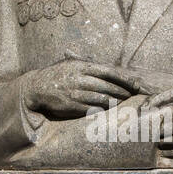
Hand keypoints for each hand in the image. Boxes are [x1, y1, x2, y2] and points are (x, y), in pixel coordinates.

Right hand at [24, 60, 141, 118]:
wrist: (36, 87)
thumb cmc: (57, 74)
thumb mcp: (71, 63)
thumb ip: (89, 65)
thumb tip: (110, 68)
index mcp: (82, 66)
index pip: (109, 72)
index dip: (125, 79)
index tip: (136, 84)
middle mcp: (79, 79)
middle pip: (108, 86)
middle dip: (123, 92)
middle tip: (134, 95)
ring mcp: (75, 93)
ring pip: (102, 99)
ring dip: (115, 102)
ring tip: (124, 102)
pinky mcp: (71, 106)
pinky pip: (91, 109)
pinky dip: (103, 110)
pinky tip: (110, 110)